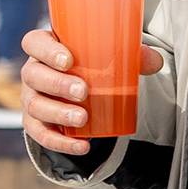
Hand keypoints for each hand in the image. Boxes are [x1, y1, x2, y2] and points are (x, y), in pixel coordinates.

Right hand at [20, 28, 163, 155]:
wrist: (80, 90)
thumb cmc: (92, 65)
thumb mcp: (111, 57)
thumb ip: (134, 56)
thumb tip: (155, 62)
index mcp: (46, 47)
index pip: (34, 42)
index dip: (46, 50)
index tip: (68, 60)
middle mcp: (34, 71)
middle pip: (33, 75)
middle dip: (57, 84)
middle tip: (83, 92)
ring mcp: (32, 97)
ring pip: (34, 105)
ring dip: (58, 113)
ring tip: (83, 119)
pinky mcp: (36, 122)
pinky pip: (41, 134)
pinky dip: (60, 142)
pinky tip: (81, 146)